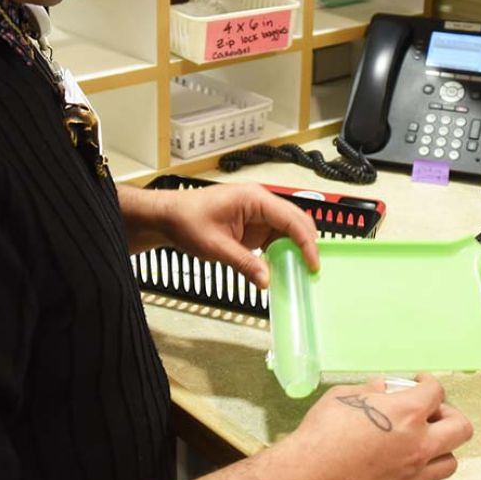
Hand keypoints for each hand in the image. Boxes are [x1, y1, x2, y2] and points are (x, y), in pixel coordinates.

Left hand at [147, 182, 319, 288]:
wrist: (168, 217)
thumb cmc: (187, 221)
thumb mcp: (215, 247)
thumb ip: (244, 263)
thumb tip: (267, 280)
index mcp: (254, 199)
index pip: (291, 218)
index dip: (306, 242)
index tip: (312, 263)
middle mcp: (260, 202)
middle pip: (295, 221)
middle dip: (306, 244)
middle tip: (310, 270)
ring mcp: (258, 213)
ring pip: (288, 230)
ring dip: (294, 249)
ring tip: (298, 272)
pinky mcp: (253, 225)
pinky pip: (275, 237)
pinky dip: (282, 252)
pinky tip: (283, 267)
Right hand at [267, 374, 472, 479]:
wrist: (309, 478)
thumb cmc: (323, 433)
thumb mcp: (344, 396)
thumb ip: (370, 391)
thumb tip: (381, 390)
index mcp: (408, 413)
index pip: (436, 392)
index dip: (428, 382)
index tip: (420, 382)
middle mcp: (419, 443)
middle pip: (460, 427)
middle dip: (449, 413)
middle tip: (430, 411)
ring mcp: (414, 472)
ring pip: (451, 460)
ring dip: (441, 445)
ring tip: (423, 439)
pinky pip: (427, 479)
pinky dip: (423, 467)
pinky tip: (404, 459)